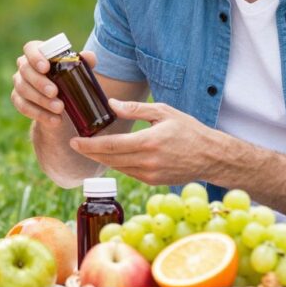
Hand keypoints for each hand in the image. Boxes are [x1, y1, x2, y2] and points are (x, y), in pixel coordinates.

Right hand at [11, 40, 99, 128]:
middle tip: (55, 92)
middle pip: (25, 70)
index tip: (46, 68)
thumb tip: (89, 56)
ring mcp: (19, 83)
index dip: (35, 57)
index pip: (30, 48)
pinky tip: (54, 120)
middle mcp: (24, 66)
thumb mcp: (79, 70)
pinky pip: (23, 106)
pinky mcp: (18, 99)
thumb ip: (84, 61)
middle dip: (40, 82)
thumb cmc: (69, 78)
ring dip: (41, 100)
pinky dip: (39, 114)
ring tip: (59, 108)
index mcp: (37, 52)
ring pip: (23, 90)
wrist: (62, 101)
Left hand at [68, 98, 224, 184]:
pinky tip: (111, 155)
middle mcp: (148, 162)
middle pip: (109, 159)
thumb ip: (136, 109)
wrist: (211, 156)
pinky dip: (117, 164)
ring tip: (90, 148)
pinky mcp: (153, 182)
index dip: (89, 145)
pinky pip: (128, 173)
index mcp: (149, 142)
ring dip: (102, 159)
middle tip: (76, 144)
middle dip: (90, 152)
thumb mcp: (164, 112)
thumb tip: (111, 104)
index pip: (110, 146)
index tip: (74, 141)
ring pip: (117, 168)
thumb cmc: (189, 130)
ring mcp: (150, 175)